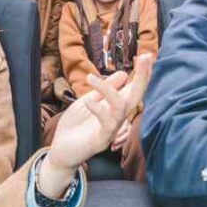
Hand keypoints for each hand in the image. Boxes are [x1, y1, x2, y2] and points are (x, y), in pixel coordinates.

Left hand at [42, 54, 153, 192]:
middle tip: (145, 57)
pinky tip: (88, 100)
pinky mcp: (101, 140)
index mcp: (115, 108)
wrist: (60, 151)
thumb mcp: (87, 101)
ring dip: (108, 90)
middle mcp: (117, 118)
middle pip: (136, 97)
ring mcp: (111, 130)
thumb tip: (124, 73)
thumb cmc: (74, 126)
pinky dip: (98, 109)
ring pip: (121, 108)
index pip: (133, 89)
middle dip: (142, 77)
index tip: (146, 55)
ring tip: (91, 79)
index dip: (141, 74)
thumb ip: (104, 89)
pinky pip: (106, 123)